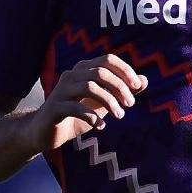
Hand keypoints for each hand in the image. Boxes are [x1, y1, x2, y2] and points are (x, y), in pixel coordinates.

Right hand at [26, 54, 147, 150]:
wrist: (46, 132)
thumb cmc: (77, 115)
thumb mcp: (103, 103)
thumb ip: (122, 91)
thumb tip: (145, 80)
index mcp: (83, 69)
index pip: (107, 59)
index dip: (125, 70)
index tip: (138, 86)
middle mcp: (71, 75)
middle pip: (100, 72)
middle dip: (119, 87)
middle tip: (130, 104)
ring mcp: (60, 90)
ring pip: (89, 87)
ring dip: (109, 101)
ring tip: (120, 115)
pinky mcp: (53, 108)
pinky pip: (75, 107)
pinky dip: (92, 116)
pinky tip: (101, 126)